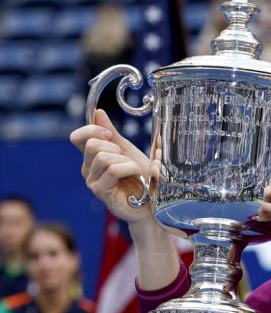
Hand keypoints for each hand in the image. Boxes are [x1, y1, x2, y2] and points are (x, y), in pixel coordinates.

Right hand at [69, 109, 152, 225]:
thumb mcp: (128, 151)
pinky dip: (129, 168)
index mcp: (92, 157)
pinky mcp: (101, 192)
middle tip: (128, 160)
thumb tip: (98, 112)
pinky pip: (112, 170)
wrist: (152, 200)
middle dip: (115, 147)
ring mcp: (92, 181)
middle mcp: (88, 169)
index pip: (77, 137)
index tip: (110, 134)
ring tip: (134, 170)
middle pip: (92, 145)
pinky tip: (136, 175)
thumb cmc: (141, 177)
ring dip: (125, 160)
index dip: (92, 129)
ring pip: (102, 157)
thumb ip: (112, 134)